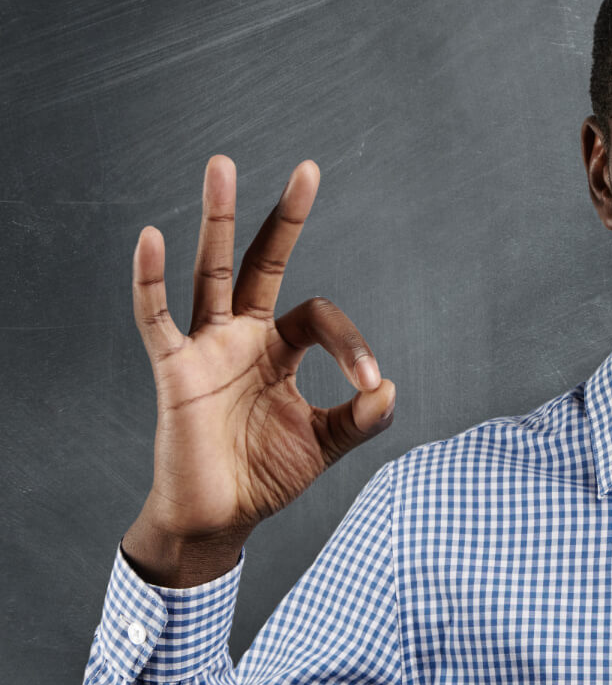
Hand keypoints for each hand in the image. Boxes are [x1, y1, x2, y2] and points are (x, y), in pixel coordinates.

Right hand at [122, 156, 395, 585]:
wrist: (219, 520)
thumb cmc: (266, 476)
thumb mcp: (325, 444)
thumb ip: (360, 418)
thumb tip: (390, 389)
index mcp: (278, 348)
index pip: (320, 317)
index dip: (351, 345)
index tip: (369, 384)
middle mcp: (242, 336)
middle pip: (263, 261)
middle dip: (284, 218)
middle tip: (308, 169)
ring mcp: (205, 347)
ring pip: (212, 270)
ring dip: (219, 219)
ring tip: (223, 165)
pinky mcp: (174, 370)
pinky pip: (156, 317)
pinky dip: (149, 279)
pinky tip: (150, 236)